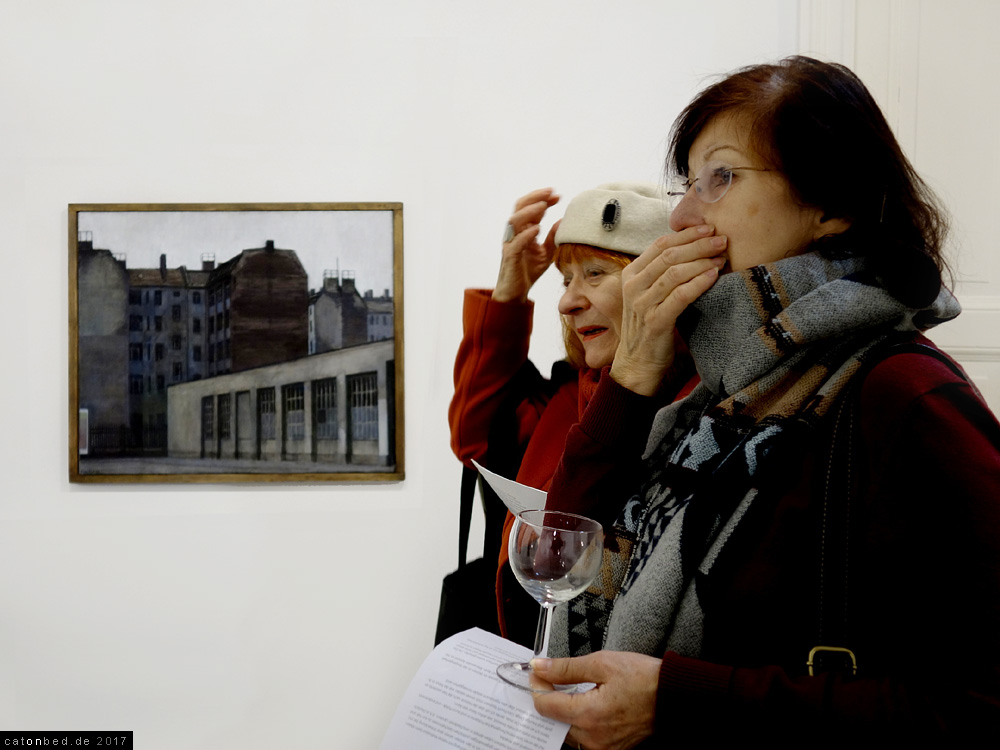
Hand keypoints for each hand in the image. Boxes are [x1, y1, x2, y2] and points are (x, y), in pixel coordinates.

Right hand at [492, 188, 560, 302]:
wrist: (516, 292)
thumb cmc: (528, 271)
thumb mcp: (546, 252)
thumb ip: (553, 237)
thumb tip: (564, 222)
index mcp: (523, 230)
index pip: (530, 208)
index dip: (543, 199)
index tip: (558, 195)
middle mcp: (515, 233)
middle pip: (520, 207)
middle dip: (536, 197)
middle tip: (551, 192)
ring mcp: (510, 244)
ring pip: (514, 221)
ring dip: (529, 211)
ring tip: (544, 206)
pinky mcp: (510, 257)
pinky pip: (515, 242)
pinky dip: (526, 234)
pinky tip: (537, 229)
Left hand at [531, 651, 660, 749]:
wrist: (673, 697)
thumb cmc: (644, 678)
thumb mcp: (603, 663)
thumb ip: (566, 668)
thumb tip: (540, 667)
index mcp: (589, 715)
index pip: (545, 706)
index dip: (537, 686)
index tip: (537, 672)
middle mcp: (593, 737)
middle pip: (553, 721)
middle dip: (547, 698)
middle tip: (549, 678)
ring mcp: (602, 746)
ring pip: (567, 731)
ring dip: (562, 711)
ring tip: (567, 689)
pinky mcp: (610, 748)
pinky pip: (583, 737)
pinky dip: (577, 720)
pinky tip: (582, 703)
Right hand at [610, 225, 725, 394]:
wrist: (637, 364)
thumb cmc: (649, 327)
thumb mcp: (649, 295)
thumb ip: (662, 274)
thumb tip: (692, 250)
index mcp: (631, 274)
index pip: (660, 244)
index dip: (686, 234)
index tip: (708, 229)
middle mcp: (633, 286)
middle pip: (669, 255)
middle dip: (699, 244)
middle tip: (721, 239)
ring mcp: (642, 304)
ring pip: (674, 272)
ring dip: (702, 261)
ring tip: (722, 258)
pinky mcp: (654, 321)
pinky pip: (680, 296)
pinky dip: (699, 283)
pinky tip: (713, 277)